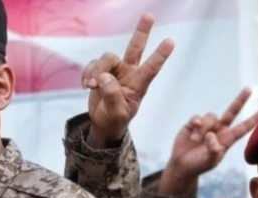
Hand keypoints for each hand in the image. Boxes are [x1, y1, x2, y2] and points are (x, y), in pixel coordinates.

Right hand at [81, 13, 175, 146]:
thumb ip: (112, 96)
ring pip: (106, 58)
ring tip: (91, 85)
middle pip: (135, 48)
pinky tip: (86, 85)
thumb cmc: (115, 119)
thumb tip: (105, 77)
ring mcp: (115, 70)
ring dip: (96, 71)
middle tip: (149, 16)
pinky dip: (88, 73)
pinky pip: (93, 64)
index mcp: (138, 85)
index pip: (151, 68)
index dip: (160, 55)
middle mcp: (129, 73)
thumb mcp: (117, 113)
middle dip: (142, 32)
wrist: (103, 123)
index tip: (171, 42)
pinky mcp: (101, 70)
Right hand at [157, 87, 257, 196]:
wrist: (183, 164)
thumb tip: (211, 135)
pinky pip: (197, 117)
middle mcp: (220, 129)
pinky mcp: (195, 123)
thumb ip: (213, 150)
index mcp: (227, 139)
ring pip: (211, 116)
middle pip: (232, 111)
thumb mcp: (209, 161)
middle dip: (240, 100)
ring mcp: (208, 125)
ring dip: (203, 128)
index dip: (253, 120)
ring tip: (196, 141)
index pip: (243, 128)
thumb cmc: (199, 164)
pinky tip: (192, 134)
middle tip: (249, 89)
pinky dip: (195, 124)